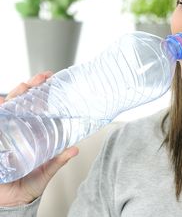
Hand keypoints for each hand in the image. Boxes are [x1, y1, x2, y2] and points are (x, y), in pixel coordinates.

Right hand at [0, 72, 78, 206]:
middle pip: (22, 103)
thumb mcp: (45, 172)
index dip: (42, 93)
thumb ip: (57, 161)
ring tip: (25, 86)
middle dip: (30, 87)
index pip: (36, 108)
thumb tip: (75, 150)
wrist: (9, 203)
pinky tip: (1, 101)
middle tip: (42, 78)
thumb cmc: (27, 187)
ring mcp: (4, 133)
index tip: (51, 80)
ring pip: (7, 107)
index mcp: (32, 134)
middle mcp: (17, 130)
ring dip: (16, 94)